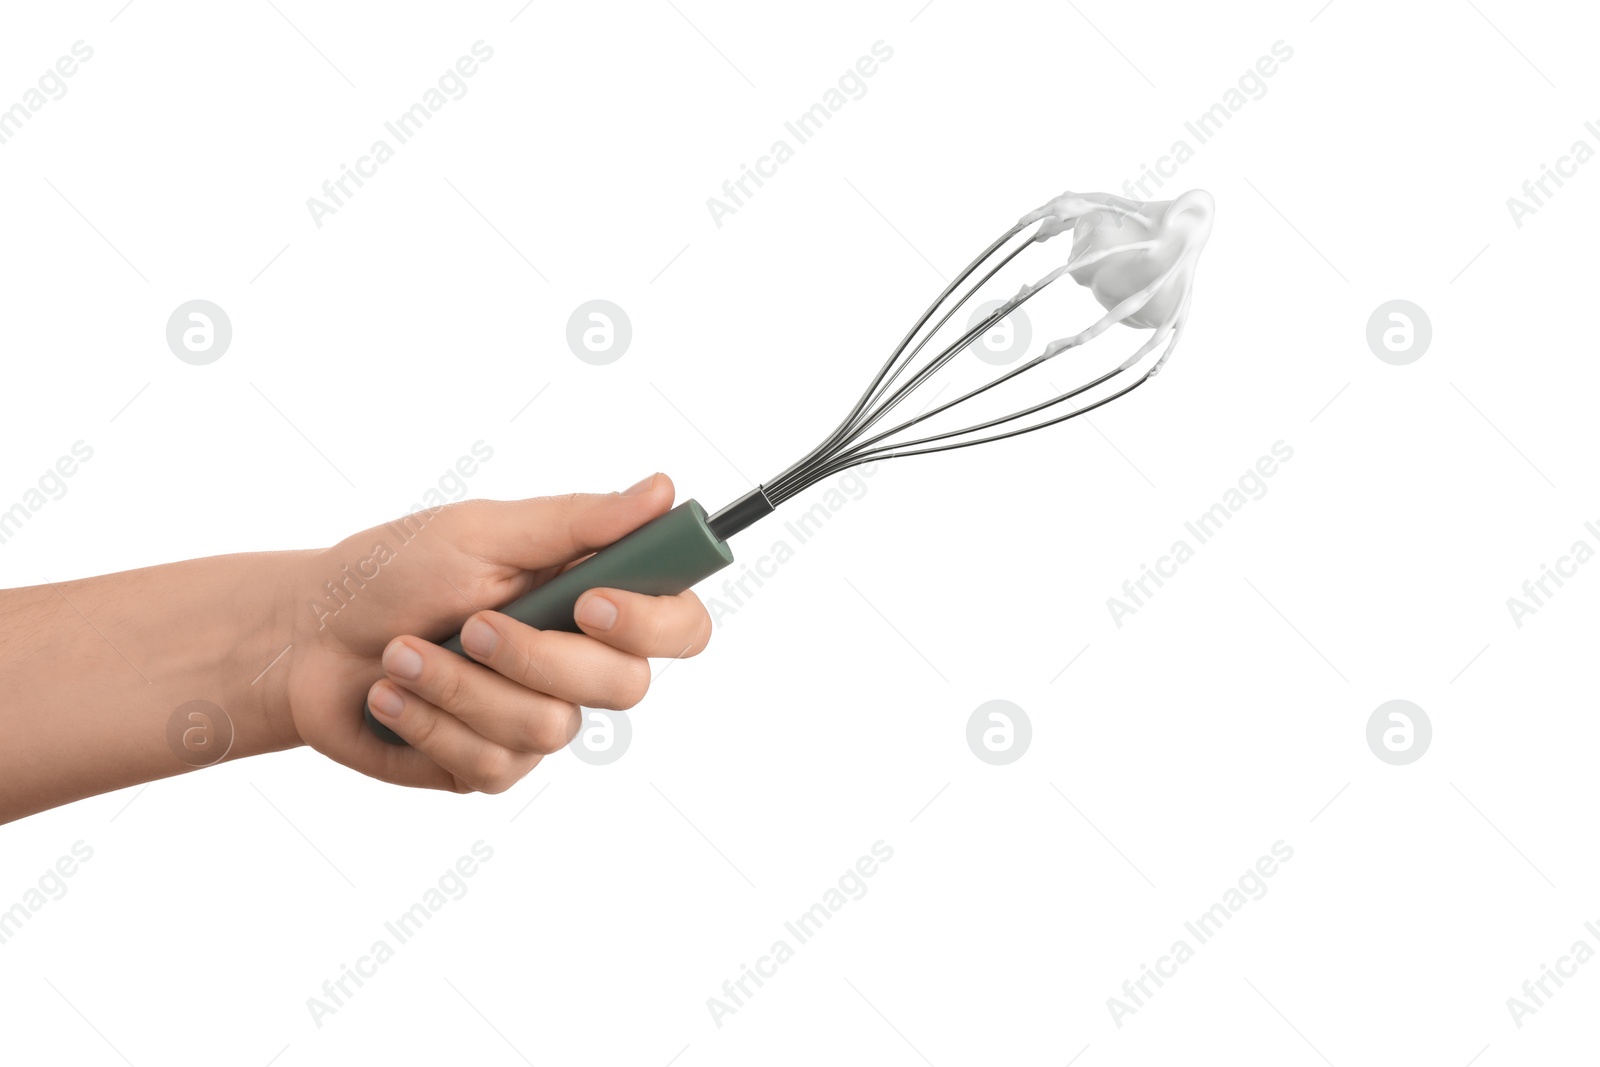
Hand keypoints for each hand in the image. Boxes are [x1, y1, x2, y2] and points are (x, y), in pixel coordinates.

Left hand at [282, 473, 710, 792]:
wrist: (305, 637)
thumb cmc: (393, 573)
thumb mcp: (481, 531)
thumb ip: (576, 522)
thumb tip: (661, 490)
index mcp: (594, 596)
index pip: (681, 624)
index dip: (654, 623)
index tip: (589, 603)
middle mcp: (580, 664)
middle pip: (627, 686)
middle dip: (535, 656)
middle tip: (470, 622)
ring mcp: (539, 720)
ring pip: (548, 726)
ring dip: (460, 684)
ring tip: (405, 653)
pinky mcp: (491, 765)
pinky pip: (491, 762)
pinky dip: (428, 720)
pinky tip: (393, 693)